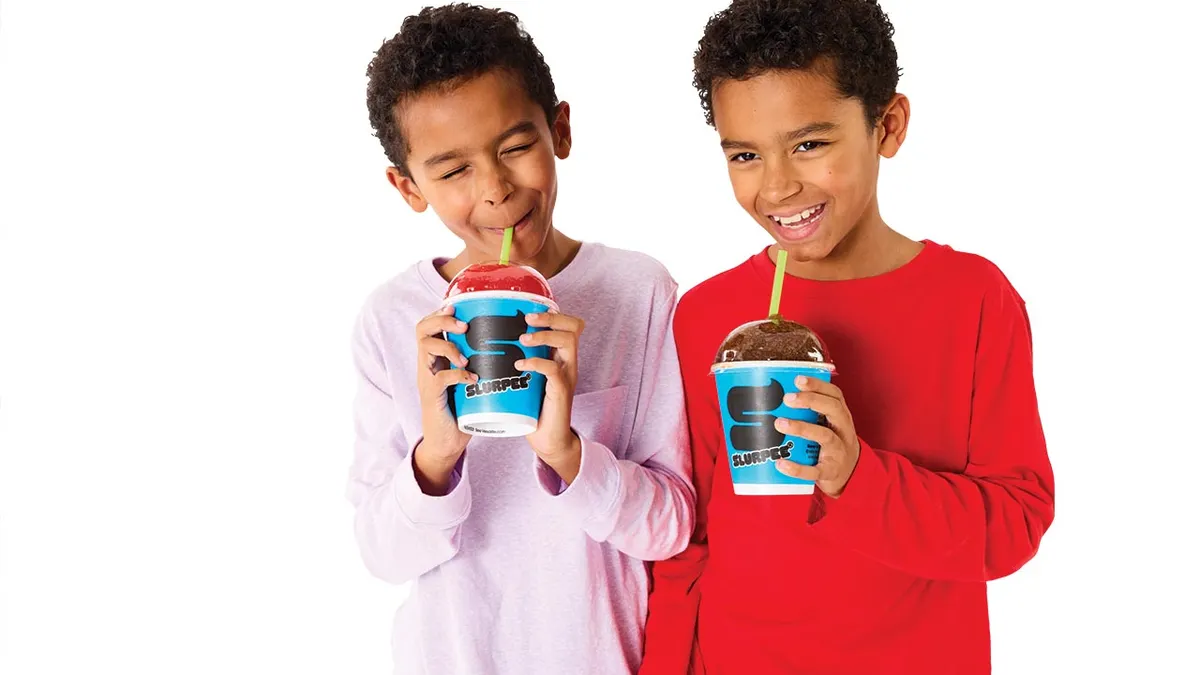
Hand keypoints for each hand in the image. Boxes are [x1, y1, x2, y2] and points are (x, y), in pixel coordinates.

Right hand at [412, 305, 475, 493]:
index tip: (458, 307)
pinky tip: (472, 377)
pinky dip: (457, 374)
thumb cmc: (461, 410)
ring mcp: (426, 380)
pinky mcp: (431, 397)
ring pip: (426, 348)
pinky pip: (440, 378)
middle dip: (442, 321)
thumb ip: (480, 364)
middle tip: (464, 326)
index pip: (428, 326)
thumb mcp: (469, 382)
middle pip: (421, 330)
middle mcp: (427, 365)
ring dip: (449, 346)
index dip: (440, 313)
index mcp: (435, 358)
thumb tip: (512, 346)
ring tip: (466, 355)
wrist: (446, 443)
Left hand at [515, 311, 583, 482]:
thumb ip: (519, 361)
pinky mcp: (561, 392)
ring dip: (544, 335)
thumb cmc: (534, 408)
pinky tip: (520, 365)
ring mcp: (567, 376)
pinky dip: (537, 363)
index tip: (530, 311)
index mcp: (561, 357)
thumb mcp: (529, 378)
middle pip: (573, 327)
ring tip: (523, 339)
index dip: (554, 314)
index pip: (570, 325)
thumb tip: (487, 343)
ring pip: (567, 342)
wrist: (548, 439)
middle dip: (550, 318)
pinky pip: (554, 370)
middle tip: (527, 319)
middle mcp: (568, 363)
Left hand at [773, 376, 861, 497]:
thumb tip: (772, 397)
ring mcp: (838, 451)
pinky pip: (815, 470)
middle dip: (811, 400)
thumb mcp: (826, 424)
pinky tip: (781, 463)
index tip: (798, 379)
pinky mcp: (830, 471)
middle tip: (787, 398)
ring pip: (824, 436)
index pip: (835, 395)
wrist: (850, 474)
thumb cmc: (831, 443)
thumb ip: (808, 412)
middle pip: (833, 409)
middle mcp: (843, 430)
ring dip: (801, 428)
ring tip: (779, 423)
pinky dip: (798, 468)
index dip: (818, 385)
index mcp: (841, 416)